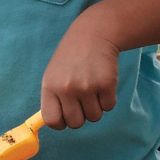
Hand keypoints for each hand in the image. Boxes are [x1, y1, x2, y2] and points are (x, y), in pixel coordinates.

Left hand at [41, 15, 119, 129]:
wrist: (92, 35)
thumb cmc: (70, 60)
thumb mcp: (52, 76)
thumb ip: (52, 99)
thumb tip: (56, 124)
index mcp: (50, 87)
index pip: (52, 121)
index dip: (60, 122)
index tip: (65, 115)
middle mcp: (67, 88)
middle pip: (75, 123)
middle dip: (80, 116)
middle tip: (81, 101)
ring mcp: (87, 86)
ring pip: (94, 117)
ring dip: (95, 107)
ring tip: (91, 89)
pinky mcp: (106, 84)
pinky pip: (108, 107)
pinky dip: (107, 99)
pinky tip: (102, 83)